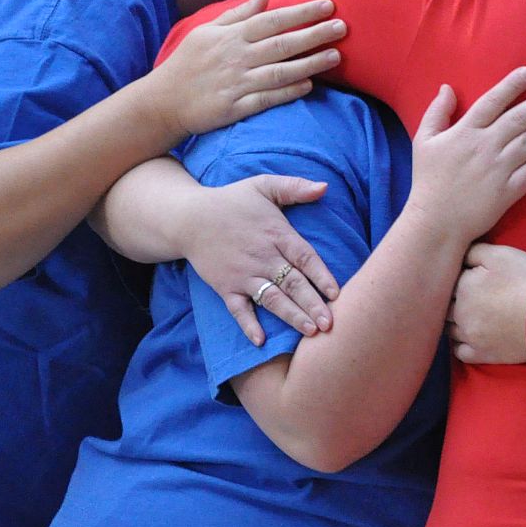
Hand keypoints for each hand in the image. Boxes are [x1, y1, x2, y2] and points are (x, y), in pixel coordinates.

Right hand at [146, 0, 345, 138]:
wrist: (161, 102)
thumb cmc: (187, 63)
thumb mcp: (207, 31)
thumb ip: (238, 14)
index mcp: (231, 36)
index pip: (273, 19)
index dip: (302, 12)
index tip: (329, 6)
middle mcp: (236, 57)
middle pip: (282, 43)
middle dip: (314, 34)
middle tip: (343, 27)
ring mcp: (236, 83)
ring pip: (280, 71)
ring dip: (310, 63)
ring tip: (336, 56)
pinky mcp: (235, 108)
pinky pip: (267, 98)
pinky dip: (289, 92)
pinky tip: (310, 86)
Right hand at [180, 173, 341, 345]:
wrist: (189, 217)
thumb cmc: (232, 200)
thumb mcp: (264, 185)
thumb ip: (295, 186)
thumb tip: (325, 186)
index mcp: (276, 234)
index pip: (305, 257)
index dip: (322, 275)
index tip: (337, 294)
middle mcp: (262, 257)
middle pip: (293, 283)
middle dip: (313, 304)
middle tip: (331, 324)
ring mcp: (243, 275)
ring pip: (272, 299)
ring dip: (291, 316)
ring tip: (310, 331)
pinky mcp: (225, 287)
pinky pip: (238, 309)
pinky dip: (248, 325)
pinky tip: (260, 341)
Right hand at [404, 69, 525, 245]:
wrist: (436, 222)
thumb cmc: (428, 180)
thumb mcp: (424, 141)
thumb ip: (437, 112)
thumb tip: (447, 86)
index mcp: (465, 132)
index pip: (493, 101)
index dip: (512, 85)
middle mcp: (485, 147)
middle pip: (518, 119)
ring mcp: (498, 170)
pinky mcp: (508, 192)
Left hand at [448, 241, 525, 365]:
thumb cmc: (525, 282)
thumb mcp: (501, 254)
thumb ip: (475, 251)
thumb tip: (459, 254)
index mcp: (462, 286)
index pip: (448, 280)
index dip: (459, 278)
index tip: (470, 278)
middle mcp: (458, 312)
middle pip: (445, 305)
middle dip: (452, 300)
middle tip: (470, 297)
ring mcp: (468, 336)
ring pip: (449, 328)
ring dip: (454, 322)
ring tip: (469, 316)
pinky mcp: (480, 354)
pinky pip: (459, 352)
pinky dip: (461, 345)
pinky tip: (470, 337)